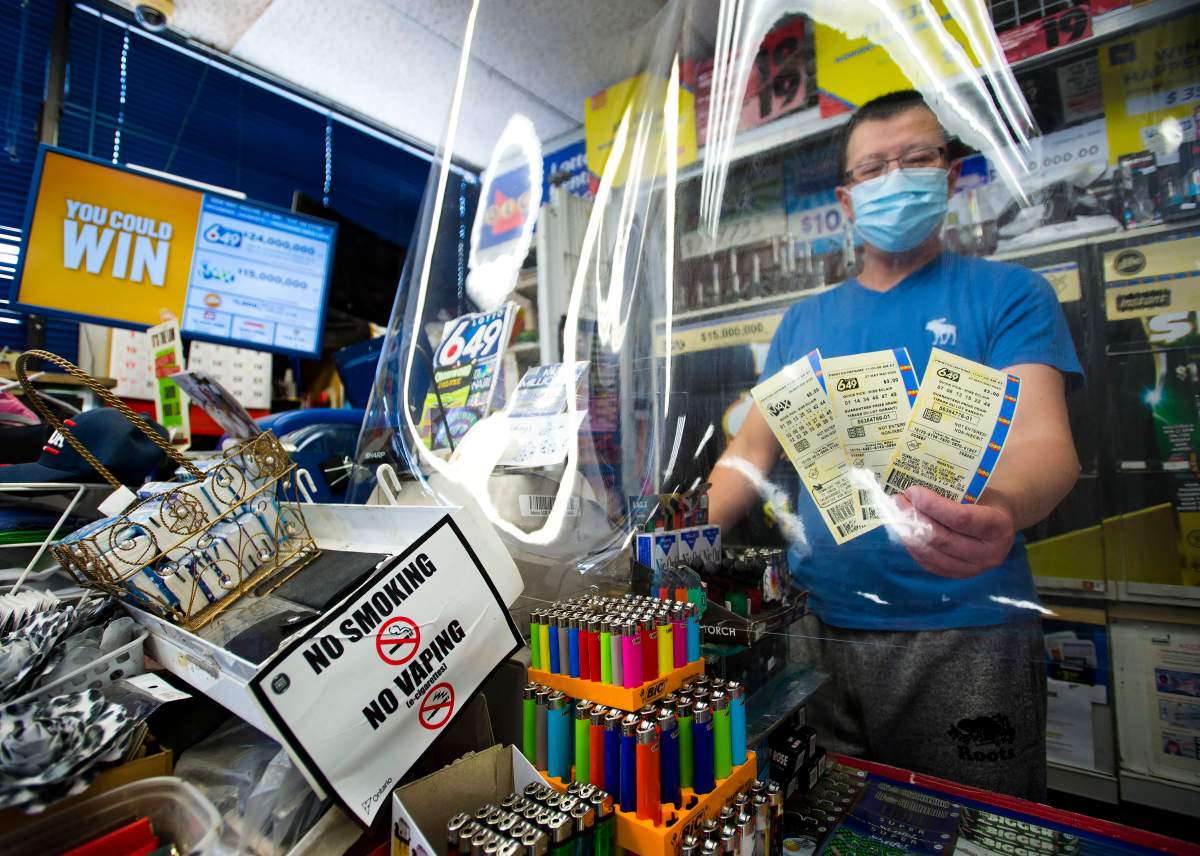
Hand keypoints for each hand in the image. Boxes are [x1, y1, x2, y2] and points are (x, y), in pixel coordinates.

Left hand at [894, 486, 1015, 577]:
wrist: (1000, 523)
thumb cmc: (986, 501)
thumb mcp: (980, 491)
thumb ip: (952, 493)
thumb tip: (912, 490)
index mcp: (998, 528)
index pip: (961, 519)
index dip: (933, 506)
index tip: (913, 491)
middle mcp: (989, 553)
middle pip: (943, 539)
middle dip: (915, 518)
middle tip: (898, 500)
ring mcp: (973, 569)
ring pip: (933, 554)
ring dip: (909, 533)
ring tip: (897, 514)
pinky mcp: (958, 575)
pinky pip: (929, 563)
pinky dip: (913, 547)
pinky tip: (904, 531)